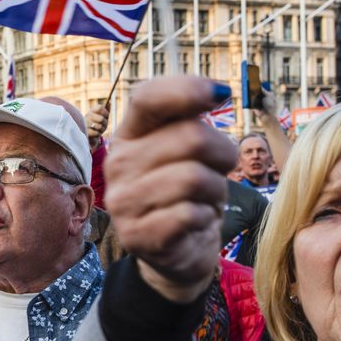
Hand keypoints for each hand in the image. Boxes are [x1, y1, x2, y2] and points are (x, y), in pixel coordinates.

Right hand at [85, 103, 109, 150]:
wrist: (90, 135)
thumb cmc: (98, 124)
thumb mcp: (103, 117)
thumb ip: (106, 110)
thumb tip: (109, 103)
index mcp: (92, 111)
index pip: (100, 108)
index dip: (106, 112)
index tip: (106, 116)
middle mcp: (87, 116)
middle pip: (101, 118)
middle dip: (105, 123)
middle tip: (103, 125)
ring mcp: (85, 124)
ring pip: (99, 126)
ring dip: (101, 130)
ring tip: (99, 130)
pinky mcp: (85, 132)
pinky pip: (96, 133)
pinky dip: (98, 134)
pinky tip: (95, 134)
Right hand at [104, 77, 236, 302]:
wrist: (178, 251)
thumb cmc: (189, 194)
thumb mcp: (188, 152)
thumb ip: (192, 121)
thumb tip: (218, 91)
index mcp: (129, 135)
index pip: (147, 97)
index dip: (186, 89)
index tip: (223, 94)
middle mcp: (118, 164)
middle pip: (190, 137)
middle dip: (223, 152)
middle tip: (222, 169)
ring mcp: (122, 201)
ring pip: (194, 178)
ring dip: (215, 190)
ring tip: (207, 199)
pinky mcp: (136, 235)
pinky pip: (189, 214)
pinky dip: (205, 217)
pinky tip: (196, 222)